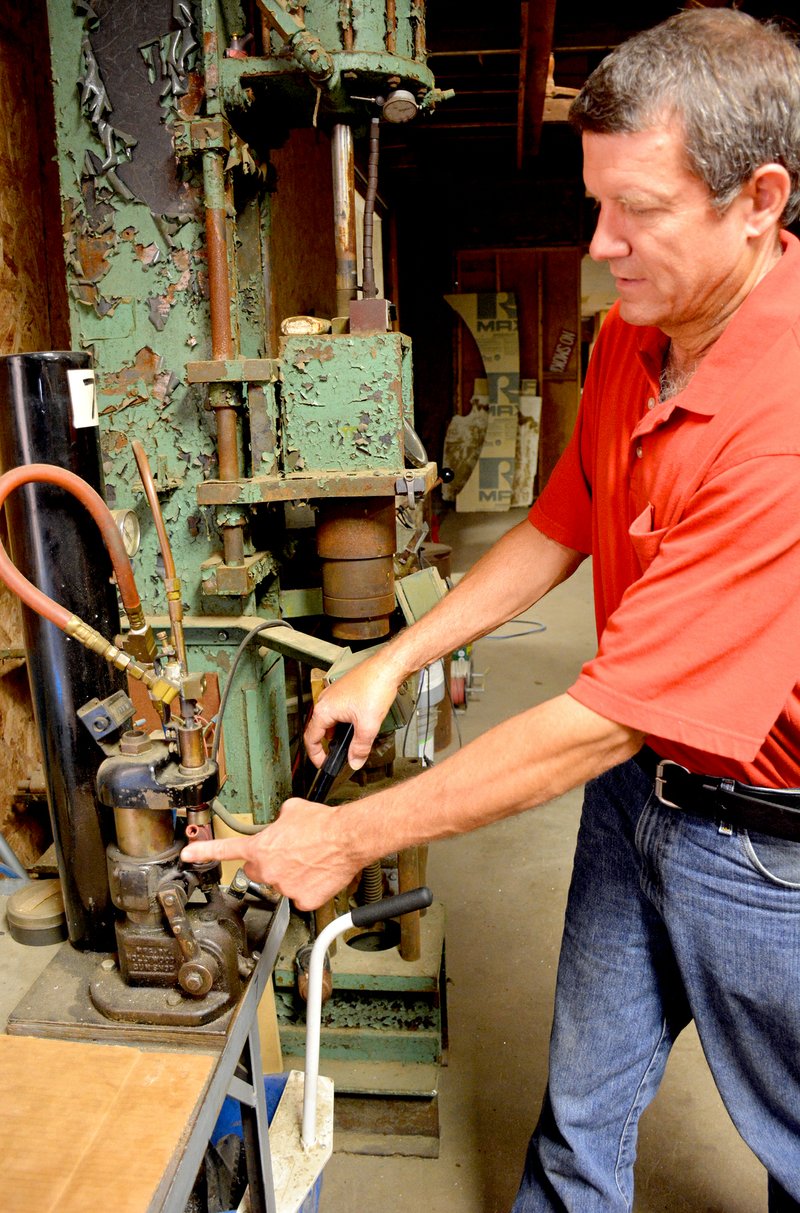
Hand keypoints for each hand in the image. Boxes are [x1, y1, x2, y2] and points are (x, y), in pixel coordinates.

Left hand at [180, 799, 360, 910]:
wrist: (347, 838)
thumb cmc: (323, 823)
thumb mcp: (292, 810)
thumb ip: (278, 821)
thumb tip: (280, 823)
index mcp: (261, 847)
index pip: (225, 850)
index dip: (203, 852)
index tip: (188, 855)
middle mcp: (268, 869)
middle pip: (258, 870)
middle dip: (269, 864)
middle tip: (289, 854)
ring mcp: (284, 887)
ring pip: (281, 883)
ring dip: (291, 875)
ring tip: (310, 860)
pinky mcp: (302, 900)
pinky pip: (300, 896)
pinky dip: (308, 888)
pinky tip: (318, 875)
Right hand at [305, 652, 401, 770]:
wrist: (386, 668)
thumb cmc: (375, 686)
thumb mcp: (368, 725)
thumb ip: (360, 748)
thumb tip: (354, 761)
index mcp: (325, 709)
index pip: (311, 738)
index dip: (316, 755)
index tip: (324, 764)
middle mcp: (325, 700)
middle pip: (319, 730)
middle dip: (328, 745)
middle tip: (338, 756)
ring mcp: (333, 695)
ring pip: (330, 720)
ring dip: (338, 733)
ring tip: (351, 742)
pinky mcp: (343, 691)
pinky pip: (337, 712)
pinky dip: (344, 722)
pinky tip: (357, 725)